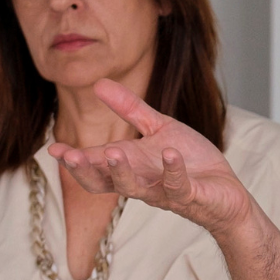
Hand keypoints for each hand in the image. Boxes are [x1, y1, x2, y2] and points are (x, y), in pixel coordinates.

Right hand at [45, 78, 255, 234]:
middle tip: (72, 157)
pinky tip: (171, 153)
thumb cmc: (191, 161)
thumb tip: (98, 83)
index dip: (74, 159)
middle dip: (87, 171)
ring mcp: (164, 191)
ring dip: (122, 172)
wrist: (226, 190)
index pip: (95, 165)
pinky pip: (178, 187)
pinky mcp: (190, 196)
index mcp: (130, 165)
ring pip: (135, 188)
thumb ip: (130, 109)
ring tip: (113, 151)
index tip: (53, 149)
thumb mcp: (160, 129)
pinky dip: (174, 171)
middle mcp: (141, 182)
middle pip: (105, 182)